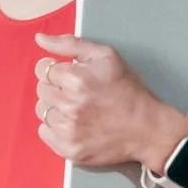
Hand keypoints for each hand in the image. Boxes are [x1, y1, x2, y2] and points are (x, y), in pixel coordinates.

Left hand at [32, 33, 185, 169]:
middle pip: (41, 90)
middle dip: (57, 87)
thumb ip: (69, 44)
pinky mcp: (69, 149)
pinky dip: (55, 127)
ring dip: (56, 107)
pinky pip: (44, 132)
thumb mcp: (106, 56)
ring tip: (79, 109)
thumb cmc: (128, 90)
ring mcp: (68, 130)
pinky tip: (75, 124)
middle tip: (79, 92)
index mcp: (76, 79)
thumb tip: (39, 38)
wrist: (147, 128)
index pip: (43, 69)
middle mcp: (69, 106)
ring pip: (42, 111)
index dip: (58, 70)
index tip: (72, 76)